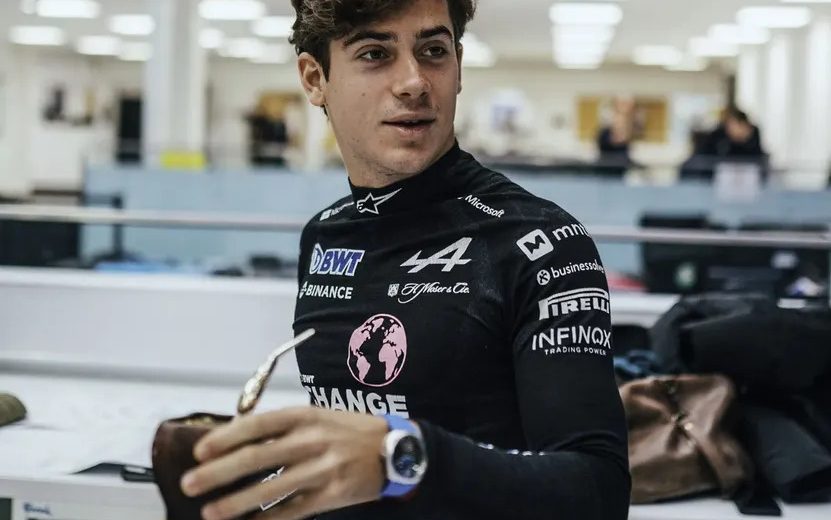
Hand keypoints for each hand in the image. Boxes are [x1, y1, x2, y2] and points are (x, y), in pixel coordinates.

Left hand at [180, 406, 387, 519]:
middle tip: (190, 484)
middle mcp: (312, 440)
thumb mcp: (318, 417)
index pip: (257, 425)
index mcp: (305, 416)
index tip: (199, 451)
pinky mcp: (332, 495)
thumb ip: (282, 427)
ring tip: (210, 512)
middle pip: (257, 457)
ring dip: (236, 503)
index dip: (225, 438)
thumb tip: (237, 439)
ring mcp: (323, 469)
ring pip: (271, 488)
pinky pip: (293, 510)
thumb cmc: (349, 431)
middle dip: (219, 473)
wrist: (394, 449)